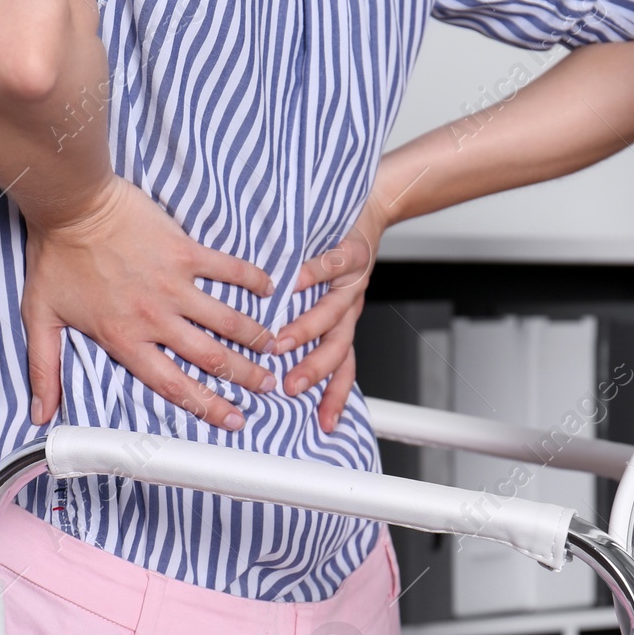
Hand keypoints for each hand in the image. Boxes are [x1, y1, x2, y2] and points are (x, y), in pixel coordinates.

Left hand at [22, 174, 278, 430]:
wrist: (72, 204)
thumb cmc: (55, 257)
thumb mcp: (40, 317)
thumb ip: (44, 368)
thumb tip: (39, 412)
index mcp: (125, 339)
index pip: (173, 385)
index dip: (208, 406)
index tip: (233, 419)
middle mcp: (156, 318)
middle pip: (211, 358)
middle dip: (245, 377)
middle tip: (268, 387)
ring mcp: (174, 284)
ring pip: (226, 319)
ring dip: (255, 336)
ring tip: (275, 348)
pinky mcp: (185, 251)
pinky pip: (227, 268)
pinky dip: (251, 279)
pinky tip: (270, 289)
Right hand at [275, 191, 389, 431]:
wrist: (372, 208)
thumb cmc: (337, 253)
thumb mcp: (321, 298)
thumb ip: (298, 325)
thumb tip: (261, 355)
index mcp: (343, 324)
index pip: (343, 370)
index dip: (336, 398)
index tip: (322, 426)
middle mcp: (351, 308)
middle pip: (339, 349)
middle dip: (315, 372)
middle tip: (289, 388)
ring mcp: (353, 281)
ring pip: (334, 313)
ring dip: (307, 330)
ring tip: (281, 343)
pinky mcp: (352, 250)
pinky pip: (333, 264)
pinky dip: (312, 274)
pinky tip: (291, 283)